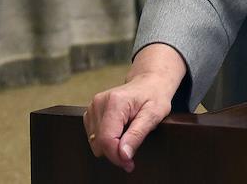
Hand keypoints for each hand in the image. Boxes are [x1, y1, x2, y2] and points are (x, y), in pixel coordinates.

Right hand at [83, 44, 185, 171]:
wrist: (150, 81)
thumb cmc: (155, 95)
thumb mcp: (154, 114)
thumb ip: (137, 135)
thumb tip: (123, 155)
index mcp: (115, 102)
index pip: (107, 139)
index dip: (117, 156)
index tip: (129, 164)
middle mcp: (99, 103)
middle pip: (99, 143)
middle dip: (115, 150)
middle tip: (133, 147)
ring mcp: (93, 106)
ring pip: (95, 142)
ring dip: (111, 144)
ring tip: (128, 132)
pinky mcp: (91, 111)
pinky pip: (94, 135)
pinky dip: (107, 138)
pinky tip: (120, 129)